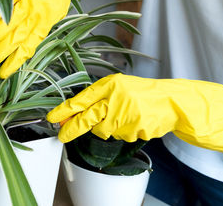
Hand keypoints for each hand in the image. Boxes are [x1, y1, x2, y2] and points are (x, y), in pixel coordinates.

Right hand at [0, 0, 82, 78]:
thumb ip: (41, 28)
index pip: (28, 48)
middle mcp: (37, 15)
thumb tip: (25, 45)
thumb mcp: (56, 14)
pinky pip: (7, 1)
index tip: (3, 74)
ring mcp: (29, 1)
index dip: (15, 62)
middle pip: (16, 38)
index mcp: (45, 24)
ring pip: (10, 23)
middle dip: (0, 53)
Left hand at [47, 73, 222, 152]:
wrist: (170, 101)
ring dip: (107, 128)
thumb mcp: (118, 87)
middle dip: (72, 129)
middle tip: (62, 135)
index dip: (64, 110)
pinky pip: (119, 136)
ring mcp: (124, 115)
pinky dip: (123, 131)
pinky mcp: (133, 128)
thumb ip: (97, 99)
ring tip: (122, 116)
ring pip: (103, 131)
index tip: (52, 118)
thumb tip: (74, 115)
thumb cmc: (141, 92)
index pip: (81, 100)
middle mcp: (114, 99)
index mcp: (109, 85)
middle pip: (86, 119)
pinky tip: (134, 121)